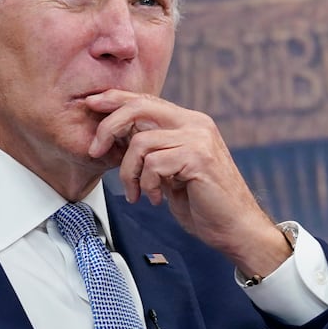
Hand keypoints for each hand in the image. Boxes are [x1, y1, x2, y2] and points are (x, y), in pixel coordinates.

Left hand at [86, 89, 290, 276]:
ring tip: (136, 193)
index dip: (115, 99)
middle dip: (108, 127)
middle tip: (95, 151)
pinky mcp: (198, 158)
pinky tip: (157, 199)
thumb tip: (118, 135)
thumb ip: (153, 149)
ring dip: (129, 172)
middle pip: (139, 108)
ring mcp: (198, 138)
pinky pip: (153, 164)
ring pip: (141, 142)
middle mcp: (195, 123)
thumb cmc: (203, 203)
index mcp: (188, 122)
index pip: (146, 100)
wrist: (236, 229)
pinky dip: (147, 184)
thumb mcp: (171, 170)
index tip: (91, 104)